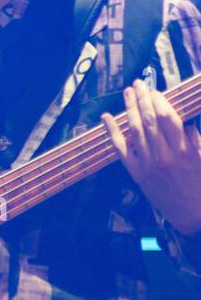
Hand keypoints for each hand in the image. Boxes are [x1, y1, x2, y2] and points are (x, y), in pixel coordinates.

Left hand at [101, 78, 200, 234]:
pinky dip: (112, 131)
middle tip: (138, 83)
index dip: (159, 100)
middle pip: (148, 120)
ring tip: (127, 92)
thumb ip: (195, 140)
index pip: (167, 117)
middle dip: (143, 98)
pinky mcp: (136, 172)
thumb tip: (183, 120)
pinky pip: (120, 148)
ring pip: (134, 130)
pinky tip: (106, 117)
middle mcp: (163, 155)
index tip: (155, 90)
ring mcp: (147, 164)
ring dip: (129, 108)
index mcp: (184, 151)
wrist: (191, 215)